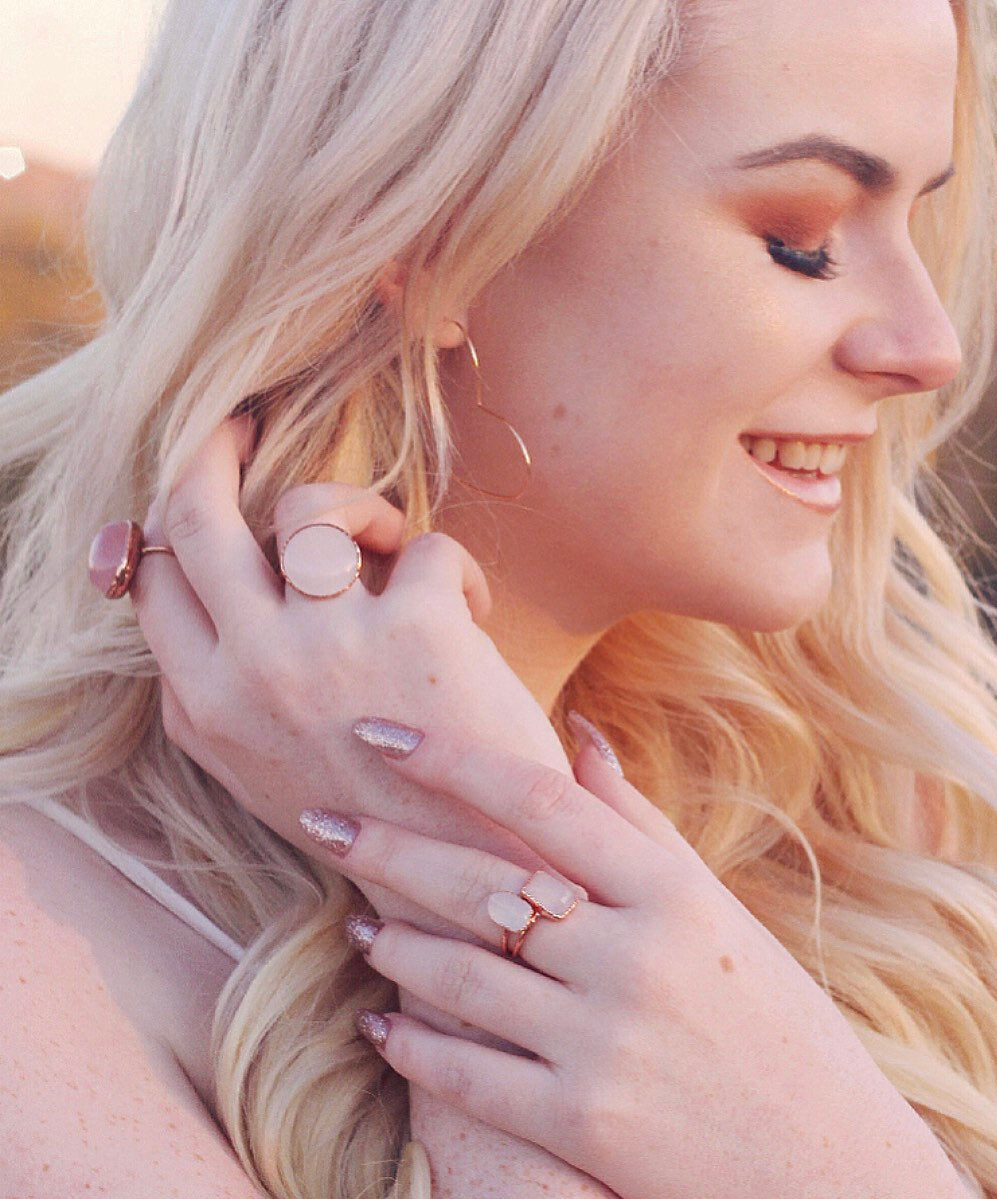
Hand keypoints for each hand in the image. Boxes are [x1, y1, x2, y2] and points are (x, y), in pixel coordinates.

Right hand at [129, 417, 571, 932]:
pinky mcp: (417, 631)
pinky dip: (455, 568)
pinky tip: (473, 611)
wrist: (471, 887)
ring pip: (309, 508)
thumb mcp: (266, 766)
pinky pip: (426, 547)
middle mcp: (249, 673)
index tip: (200, 480)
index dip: (170, 517)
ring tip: (393, 547)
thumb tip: (193, 591)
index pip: (155, 579)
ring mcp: (327, 648)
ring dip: (359, 510)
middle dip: (212, 446)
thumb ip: (226, 687)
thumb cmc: (381, 819)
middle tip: (240, 417)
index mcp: (204, 710)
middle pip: (197, 515)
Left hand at [306, 723, 965, 1198]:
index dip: (450, 760)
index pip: (541, 800)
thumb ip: (638, 823)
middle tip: (319, 818)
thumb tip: (576, 733)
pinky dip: (413, 1044)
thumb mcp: (714, 910)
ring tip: (354, 923)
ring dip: (392, 946)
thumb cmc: (768, 1019)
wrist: (823, 1164)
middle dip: (387, 847)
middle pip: (482, 882)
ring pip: (460, 976)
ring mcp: (605, 1043)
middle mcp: (635, 956)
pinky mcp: (582, 1124)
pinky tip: (379, 1023)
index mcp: (672, 893)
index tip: (379, 732)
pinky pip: (468, 1074)